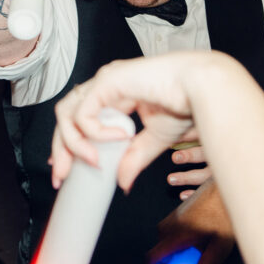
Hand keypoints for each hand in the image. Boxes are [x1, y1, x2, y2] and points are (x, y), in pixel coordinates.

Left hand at [51, 53, 208, 191]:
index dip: (68, 143)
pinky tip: (119, 138)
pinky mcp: (108, 81)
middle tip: (62, 175)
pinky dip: (95, 132)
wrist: (203, 87)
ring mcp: (105, 81)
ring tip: (91, 162)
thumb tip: (122, 183)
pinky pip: (85, 112)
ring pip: (68, 112)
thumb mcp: (156, 138)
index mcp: (114, 94)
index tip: (64, 168)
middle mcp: (105, 85)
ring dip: (72, 142)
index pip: (78, 117)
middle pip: (66, 116)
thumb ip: (135, 157)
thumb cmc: (187, 102)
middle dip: (61, 149)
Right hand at [149, 183, 234, 263]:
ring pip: (164, 242)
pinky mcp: (176, 213)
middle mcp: (170, 225)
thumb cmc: (224, 214)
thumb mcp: (220, 246)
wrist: (224, 189)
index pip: (153, 257)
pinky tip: (192, 246)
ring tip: (188, 262)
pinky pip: (169, 233)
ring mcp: (172, 218)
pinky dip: (174, 244)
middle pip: (158, 252)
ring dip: (171, 255)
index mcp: (177, 235)